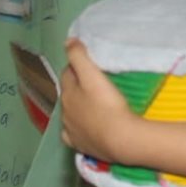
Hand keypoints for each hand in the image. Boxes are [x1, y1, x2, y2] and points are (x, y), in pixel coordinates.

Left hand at [60, 39, 137, 161]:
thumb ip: (79, 56)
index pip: (67, 73)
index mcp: (68, 93)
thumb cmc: (108, 104)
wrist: (120, 138)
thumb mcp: (93, 75)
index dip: (76, 66)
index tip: (88, 64)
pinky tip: (83, 128)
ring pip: (70, 114)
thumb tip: (68, 41)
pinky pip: (73, 135)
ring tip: (91, 104)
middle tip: (92, 83)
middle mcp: (65, 111)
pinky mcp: (79, 145)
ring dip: (77, 107)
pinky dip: (76, 129)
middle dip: (76, 86)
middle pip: (68, 93)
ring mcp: (71, 130)